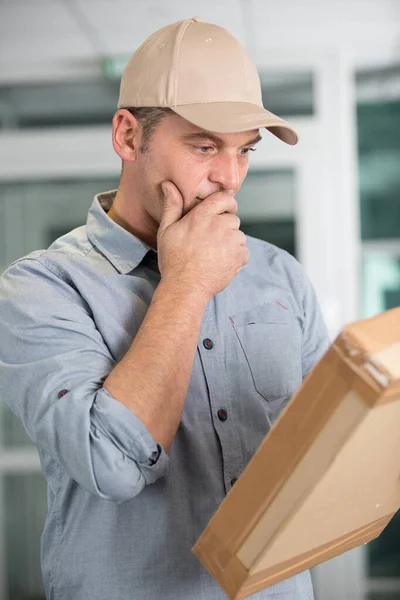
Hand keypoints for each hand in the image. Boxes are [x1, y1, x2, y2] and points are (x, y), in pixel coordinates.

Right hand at [157, 181, 249, 300]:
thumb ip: (171, 206)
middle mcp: (219, 225)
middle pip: (233, 219)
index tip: (224, 209)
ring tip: (214, 254)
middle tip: (211, 240)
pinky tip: (221, 262)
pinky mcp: (239, 256)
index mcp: (202, 216)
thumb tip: (168, 185)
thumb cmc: (174, 260)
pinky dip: (237, 257)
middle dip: (226, 227)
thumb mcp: (166, 230)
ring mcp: (231, 241)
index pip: (224, 198)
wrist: (185, 287)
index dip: (226, 203)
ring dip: (231, 243)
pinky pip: (244, 252)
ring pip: (239, 236)